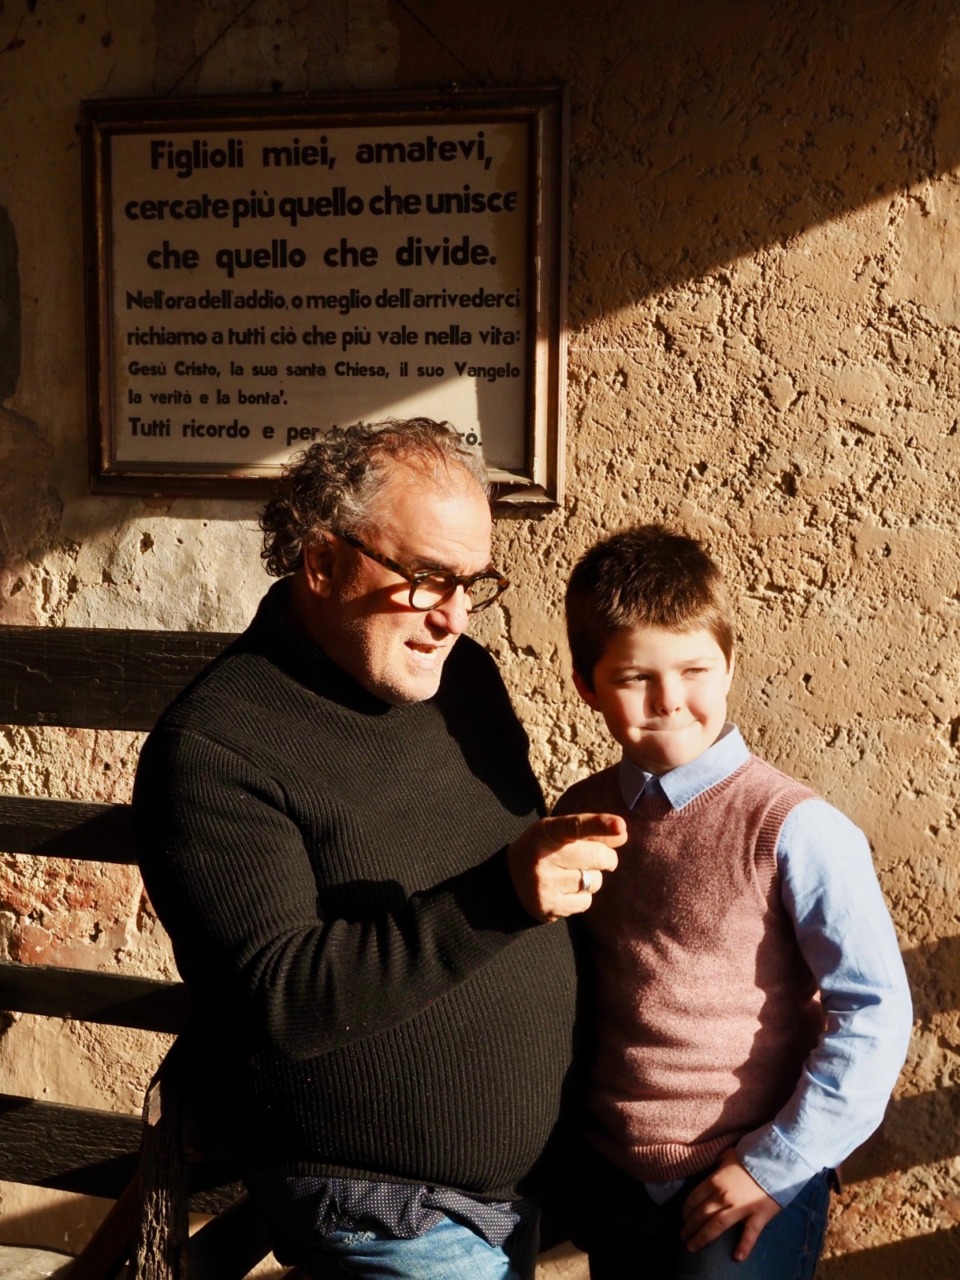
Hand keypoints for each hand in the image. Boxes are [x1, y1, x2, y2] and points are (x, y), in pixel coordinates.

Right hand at [507, 812, 624, 921]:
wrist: (508, 882)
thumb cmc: (542, 850)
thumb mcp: (558, 833)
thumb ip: (590, 830)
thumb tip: (621, 834)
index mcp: (546, 832)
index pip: (576, 826)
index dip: (600, 825)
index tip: (621, 827)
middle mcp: (544, 857)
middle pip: (598, 857)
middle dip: (606, 857)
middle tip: (597, 857)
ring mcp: (546, 885)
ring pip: (595, 881)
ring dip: (592, 878)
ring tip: (571, 874)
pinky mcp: (549, 907)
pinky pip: (586, 902)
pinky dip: (582, 896)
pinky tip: (565, 890)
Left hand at [681, 1149, 779, 1260]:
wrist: (776, 1160)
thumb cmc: (750, 1156)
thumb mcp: (727, 1155)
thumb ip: (716, 1164)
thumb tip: (710, 1168)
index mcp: (715, 1180)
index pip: (694, 1198)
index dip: (686, 1210)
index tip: (683, 1218)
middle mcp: (724, 1196)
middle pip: (701, 1215)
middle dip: (689, 1227)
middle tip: (683, 1237)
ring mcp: (741, 1207)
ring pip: (716, 1226)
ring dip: (702, 1238)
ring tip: (692, 1247)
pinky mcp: (758, 1215)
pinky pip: (750, 1234)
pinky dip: (744, 1246)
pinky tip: (737, 1257)